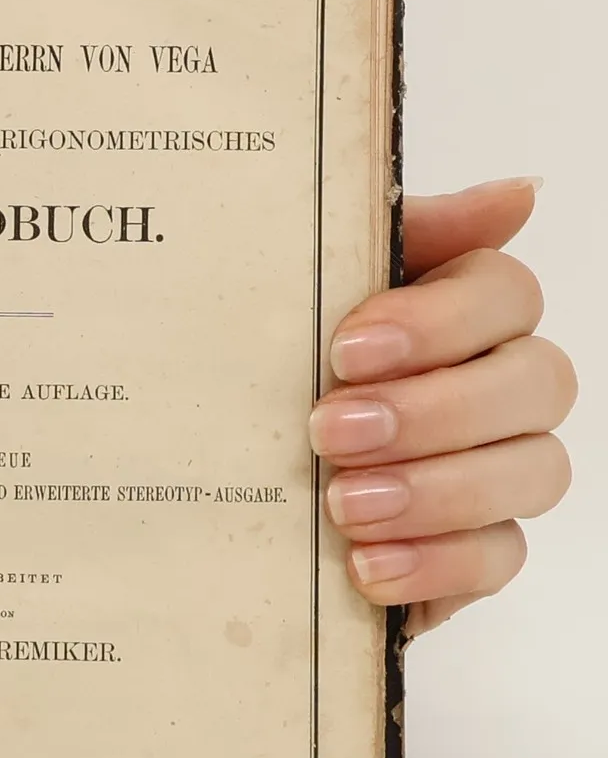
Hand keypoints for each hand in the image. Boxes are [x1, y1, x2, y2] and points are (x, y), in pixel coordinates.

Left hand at [312, 179, 574, 634]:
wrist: (219, 486)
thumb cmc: (274, 371)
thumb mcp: (302, 295)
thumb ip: (390, 238)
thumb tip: (517, 192)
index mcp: (465, 312)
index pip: (506, 295)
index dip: (439, 321)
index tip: (345, 349)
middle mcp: (501, 386)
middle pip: (537, 383)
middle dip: (433, 409)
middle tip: (329, 431)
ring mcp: (500, 470)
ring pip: (534, 471)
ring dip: (436, 489)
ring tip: (342, 503)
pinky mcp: (477, 550)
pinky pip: (500, 557)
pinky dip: (436, 563)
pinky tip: (366, 564)